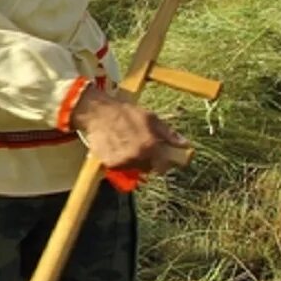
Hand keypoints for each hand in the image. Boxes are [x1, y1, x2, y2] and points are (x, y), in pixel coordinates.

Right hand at [69, 87, 191, 174]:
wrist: (96, 112)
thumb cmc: (125, 112)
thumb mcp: (151, 118)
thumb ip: (168, 134)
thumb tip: (184, 144)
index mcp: (150, 146)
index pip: (163, 167)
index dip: (164, 162)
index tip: (162, 157)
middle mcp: (137, 157)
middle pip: (149, 168)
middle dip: (148, 159)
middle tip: (142, 144)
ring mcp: (122, 162)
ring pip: (134, 167)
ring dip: (134, 159)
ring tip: (128, 143)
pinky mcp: (110, 164)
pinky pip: (121, 166)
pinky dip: (121, 159)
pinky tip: (117, 146)